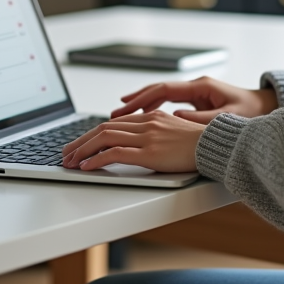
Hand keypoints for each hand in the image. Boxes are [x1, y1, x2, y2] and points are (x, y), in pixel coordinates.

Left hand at [61, 111, 203, 172]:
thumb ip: (156, 135)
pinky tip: (86, 166)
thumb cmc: (200, 145)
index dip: (93, 133)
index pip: (114, 123)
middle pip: (103, 128)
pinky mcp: (148, 152)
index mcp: (152, 117)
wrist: (217, 147)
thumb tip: (139, 146)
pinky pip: (114, 153)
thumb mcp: (175, 133)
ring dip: (82, 150)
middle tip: (66, 153)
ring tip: (70, 161)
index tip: (80, 144)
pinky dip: (95, 159)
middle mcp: (146, 123)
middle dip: (80, 141)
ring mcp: (147, 137)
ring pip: (104, 138)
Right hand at [111, 76, 278, 123]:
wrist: (268, 108)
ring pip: (162, 96)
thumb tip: (174, 118)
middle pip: (158, 91)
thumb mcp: (226, 118)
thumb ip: (200, 119)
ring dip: (142, 105)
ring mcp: (196, 94)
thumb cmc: (252, 113)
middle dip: (135, 101)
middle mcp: (196, 87)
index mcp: (201, 87)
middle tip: (115, 113)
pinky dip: (154, 109)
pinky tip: (143, 118)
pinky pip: (169, 103)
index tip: (124, 105)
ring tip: (121, 116)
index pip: (163, 89)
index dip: (141, 97)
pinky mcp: (198, 103)